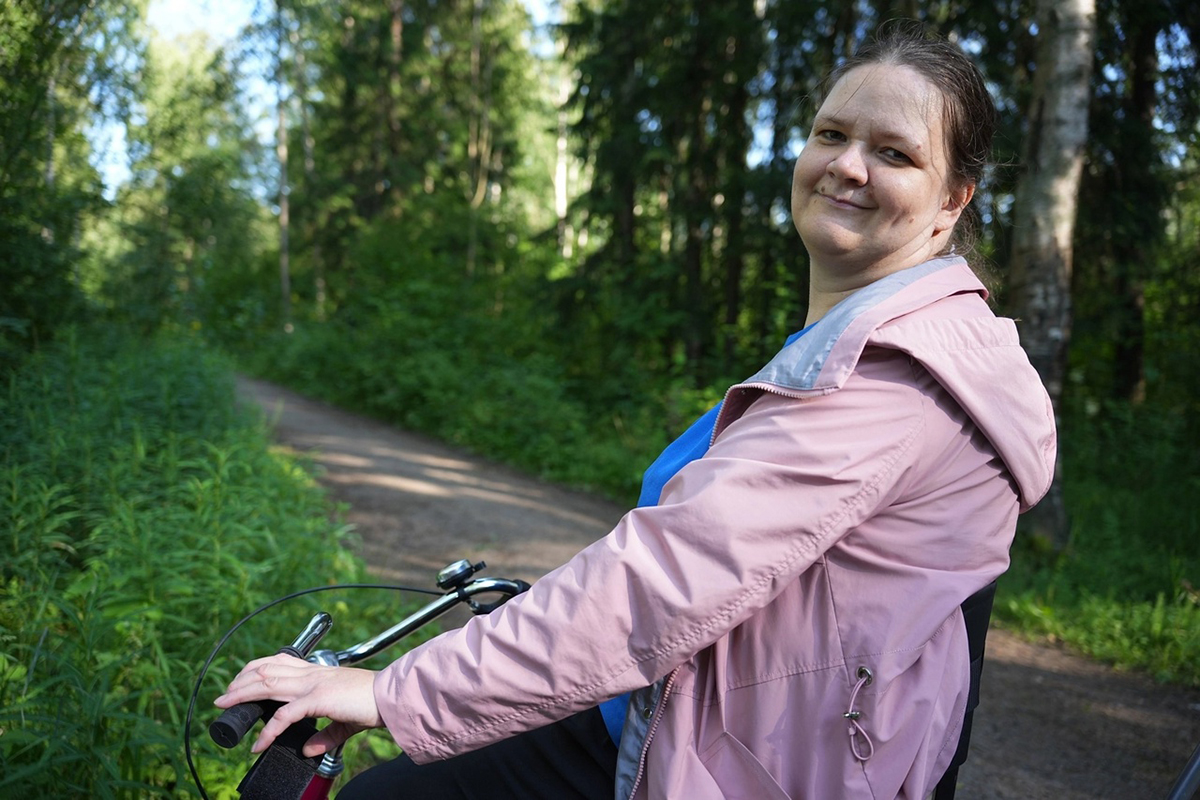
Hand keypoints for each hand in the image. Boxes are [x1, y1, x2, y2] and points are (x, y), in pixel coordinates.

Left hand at [214, 653, 383, 756]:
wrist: (390, 698)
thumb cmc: (372, 704)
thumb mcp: (343, 720)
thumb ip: (325, 733)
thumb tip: (308, 747)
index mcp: (317, 672)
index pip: (279, 662)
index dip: (256, 669)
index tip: (241, 680)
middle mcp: (312, 674)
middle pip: (266, 671)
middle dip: (240, 681)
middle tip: (223, 696)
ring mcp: (313, 684)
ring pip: (268, 685)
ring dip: (242, 695)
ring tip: (225, 705)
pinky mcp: (318, 699)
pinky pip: (284, 716)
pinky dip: (267, 731)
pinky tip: (258, 744)